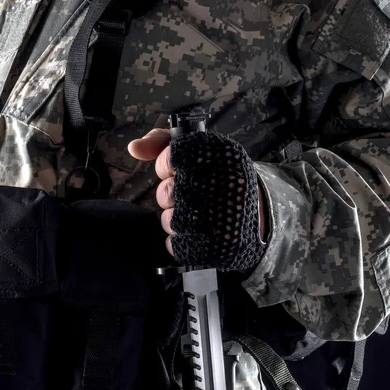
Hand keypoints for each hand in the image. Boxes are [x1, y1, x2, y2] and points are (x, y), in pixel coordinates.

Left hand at [128, 128, 267, 266]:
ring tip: (192, 213)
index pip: (172, 157)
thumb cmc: (218, 178)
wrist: (256, 213)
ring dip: (174, 219)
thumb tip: (134, 148)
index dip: (166, 166)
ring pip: (170, 220)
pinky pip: (176, 245)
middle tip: (187, 193)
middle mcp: (224, 185)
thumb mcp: (197, 150)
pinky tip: (194, 232)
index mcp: (222, 155)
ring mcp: (223, 218)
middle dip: (170, 194)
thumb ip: (161, 143)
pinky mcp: (218, 246)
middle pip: (168, 192)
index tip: (175, 169)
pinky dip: (178, 240)